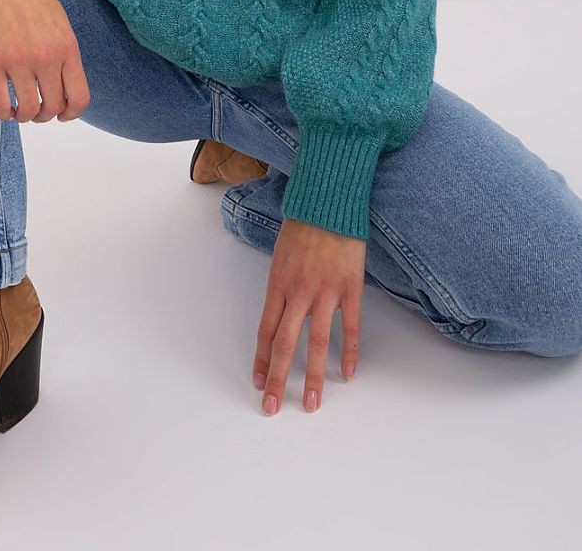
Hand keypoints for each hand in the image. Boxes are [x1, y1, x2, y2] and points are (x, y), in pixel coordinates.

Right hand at [0, 0, 90, 122]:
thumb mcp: (58, 20)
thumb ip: (63, 52)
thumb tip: (64, 85)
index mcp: (66, 46)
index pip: (79, 97)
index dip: (72, 114)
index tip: (62, 115)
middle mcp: (45, 57)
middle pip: (53, 107)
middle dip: (45, 115)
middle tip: (36, 111)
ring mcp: (17, 62)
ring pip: (27, 111)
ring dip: (24, 116)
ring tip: (18, 110)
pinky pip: (0, 106)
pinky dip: (3, 114)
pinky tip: (2, 108)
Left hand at [253, 216, 365, 414]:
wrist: (330, 201)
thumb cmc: (303, 224)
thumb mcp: (281, 255)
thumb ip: (281, 287)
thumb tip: (281, 315)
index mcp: (277, 283)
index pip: (265, 331)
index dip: (260, 360)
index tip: (258, 383)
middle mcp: (298, 292)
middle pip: (283, 344)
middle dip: (276, 379)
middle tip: (272, 407)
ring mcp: (325, 292)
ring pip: (316, 343)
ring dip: (312, 377)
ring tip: (311, 403)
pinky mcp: (350, 288)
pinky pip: (349, 327)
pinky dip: (349, 352)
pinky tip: (348, 373)